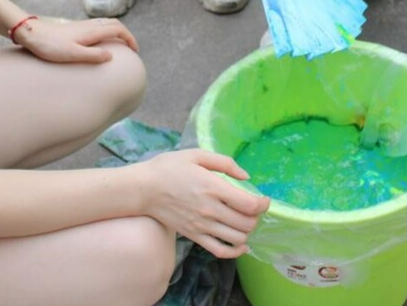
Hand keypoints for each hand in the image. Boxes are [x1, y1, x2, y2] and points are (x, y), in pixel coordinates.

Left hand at [12, 17, 138, 63]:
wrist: (32, 34)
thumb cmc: (50, 46)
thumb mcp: (72, 54)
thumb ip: (92, 56)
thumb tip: (111, 56)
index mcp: (92, 31)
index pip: (118, 29)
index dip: (130, 39)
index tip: (134, 51)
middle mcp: (89, 25)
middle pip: (115, 24)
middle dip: (126, 34)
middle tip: (131, 48)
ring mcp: (82, 26)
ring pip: (106, 23)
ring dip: (117, 32)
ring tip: (120, 45)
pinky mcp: (76, 28)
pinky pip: (98, 26)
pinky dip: (107, 32)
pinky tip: (101, 43)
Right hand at [140, 149, 269, 258]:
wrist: (143, 189)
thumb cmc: (169, 168)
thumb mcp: (197, 155)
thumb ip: (225, 163)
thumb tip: (246, 177)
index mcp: (213, 187)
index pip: (249, 204)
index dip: (262, 204)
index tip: (263, 199)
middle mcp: (210, 209)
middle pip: (247, 223)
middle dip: (256, 217)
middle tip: (253, 208)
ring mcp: (202, 225)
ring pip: (237, 238)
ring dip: (247, 231)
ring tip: (245, 221)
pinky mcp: (194, 236)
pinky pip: (220, 251)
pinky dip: (236, 251)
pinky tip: (241, 245)